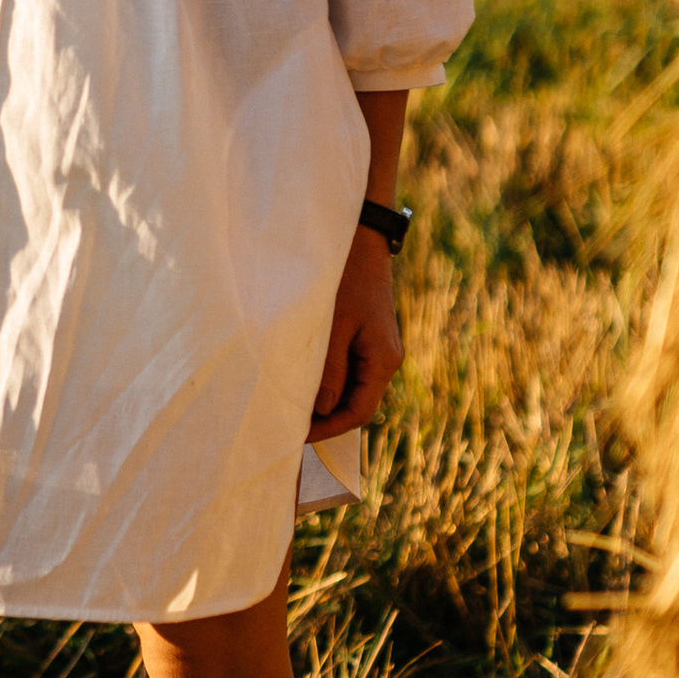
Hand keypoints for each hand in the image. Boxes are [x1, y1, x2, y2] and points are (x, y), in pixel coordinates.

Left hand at [313, 222, 402, 432]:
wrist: (361, 242)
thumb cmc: (345, 280)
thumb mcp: (331, 328)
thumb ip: (329, 371)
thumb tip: (323, 411)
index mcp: (383, 361)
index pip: (359, 412)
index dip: (329, 429)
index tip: (297, 435)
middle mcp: (387, 360)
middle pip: (358, 404)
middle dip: (326, 419)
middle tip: (290, 426)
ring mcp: (379, 350)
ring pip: (354, 390)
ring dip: (327, 402)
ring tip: (294, 408)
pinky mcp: (369, 339)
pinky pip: (352, 372)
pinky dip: (331, 383)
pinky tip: (307, 383)